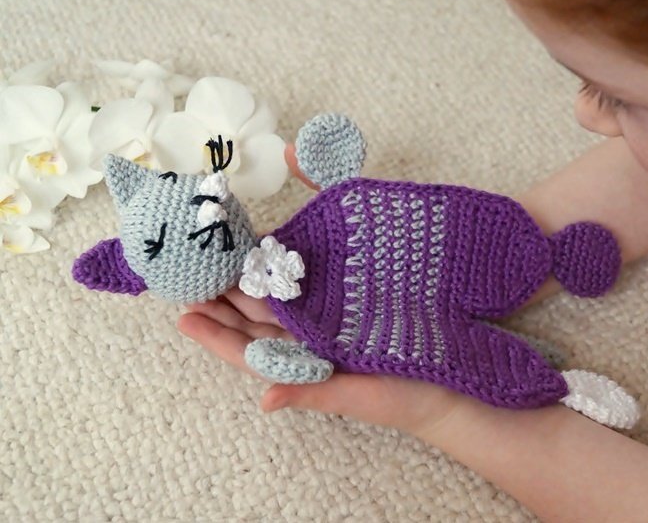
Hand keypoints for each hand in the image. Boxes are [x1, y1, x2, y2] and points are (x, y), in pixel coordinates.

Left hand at [177, 287, 470, 438]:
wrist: (453, 384)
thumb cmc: (406, 398)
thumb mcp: (359, 396)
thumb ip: (313, 392)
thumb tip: (264, 401)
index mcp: (307, 365)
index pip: (250, 351)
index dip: (217, 335)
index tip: (184, 315)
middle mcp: (313, 343)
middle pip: (258, 321)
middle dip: (225, 301)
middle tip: (192, 276)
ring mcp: (331, 324)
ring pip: (282, 302)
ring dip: (252, 283)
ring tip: (222, 261)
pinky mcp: (352, 307)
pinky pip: (316, 288)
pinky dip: (295, 272)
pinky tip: (279, 256)